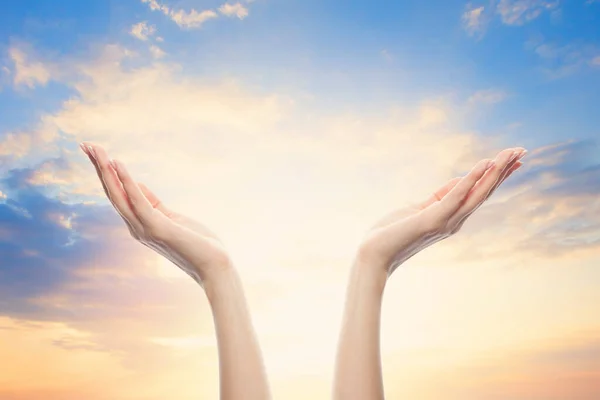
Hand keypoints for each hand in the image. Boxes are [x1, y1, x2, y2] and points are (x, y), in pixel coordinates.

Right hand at [80, 142, 231, 285]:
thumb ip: (153, 203)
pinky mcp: (157, 228)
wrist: (213, 266)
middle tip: (85, 144)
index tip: (95, 152)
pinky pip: (138, 201)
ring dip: (106, 171)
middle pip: (112, 193)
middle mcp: (136, 227)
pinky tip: (118, 164)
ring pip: (118, 195)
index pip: (117, 195)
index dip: (105, 173)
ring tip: (96, 150)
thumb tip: (136, 184)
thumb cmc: (197, 243)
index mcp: (139, 224)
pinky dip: (127, 182)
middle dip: (98, 168)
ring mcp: (144, 229)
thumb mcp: (171, 217)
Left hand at [357, 147, 526, 276]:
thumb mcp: (419, 209)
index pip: (479, 193)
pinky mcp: (433, 219)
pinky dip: (471, 179)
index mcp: (452, 217)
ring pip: (478, 192)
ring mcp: (447, 221)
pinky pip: (456, 196)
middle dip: (504, 170)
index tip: (514, 159)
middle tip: (522, 150)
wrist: (374, 254)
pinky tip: (484, 164)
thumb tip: (459, 181)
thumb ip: (439, 197)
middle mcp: (455, 221)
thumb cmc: (393, 232)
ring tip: (511, 153)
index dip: (497, 175)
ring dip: (496, 171)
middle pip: (485, 191)